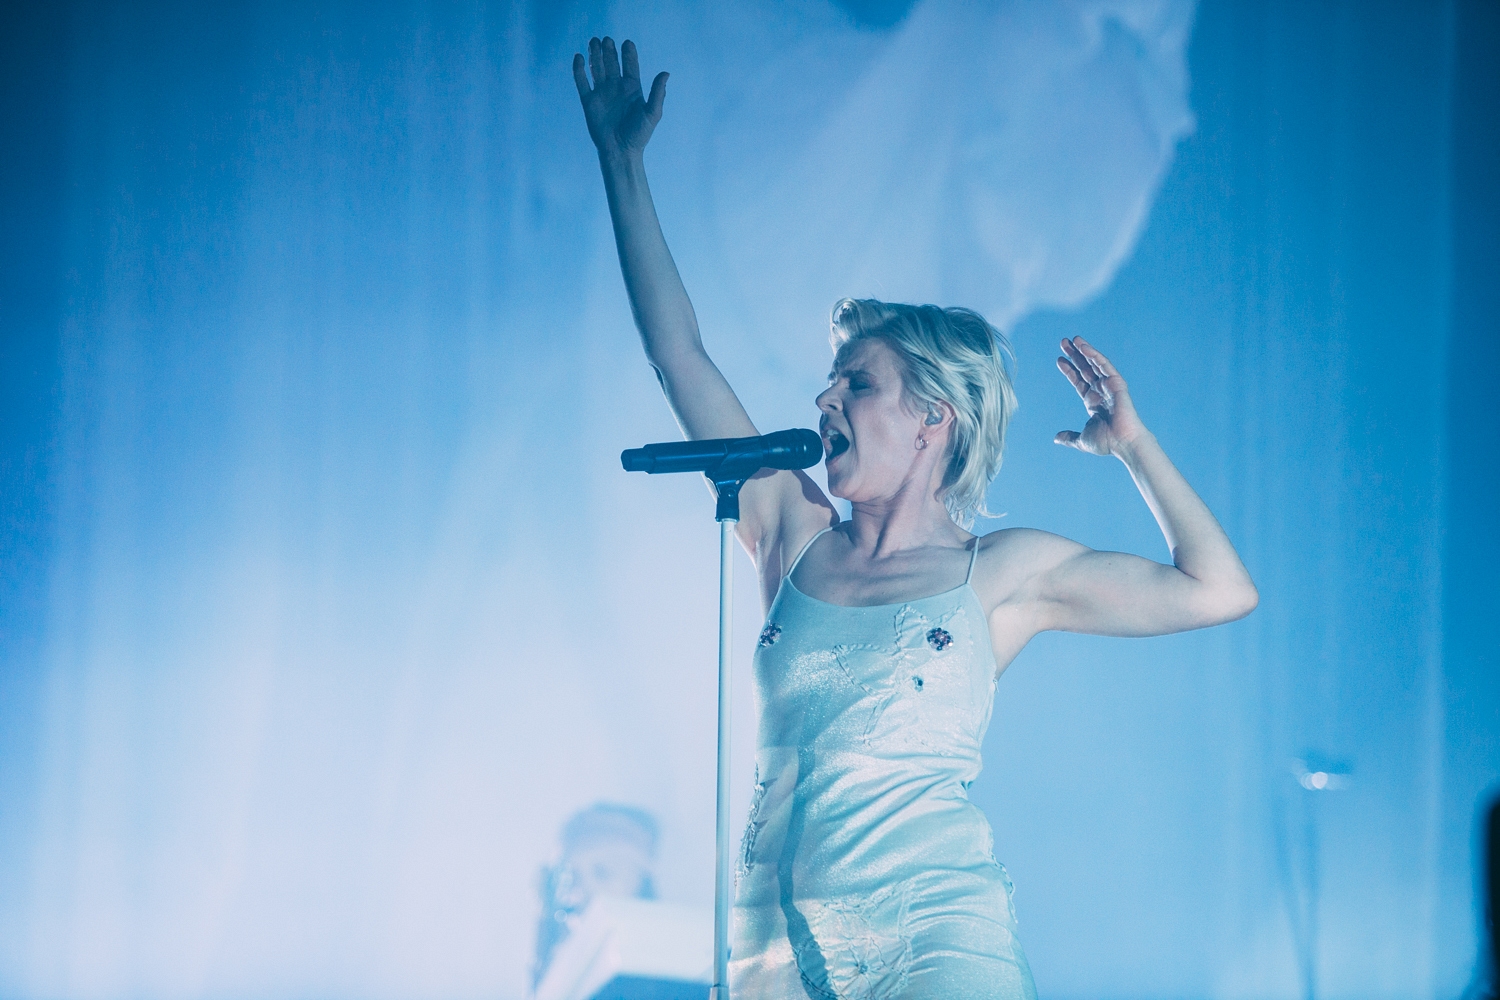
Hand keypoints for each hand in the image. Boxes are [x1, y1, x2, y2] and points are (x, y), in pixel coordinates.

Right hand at [573, 37, 667, 160]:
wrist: (620, 151)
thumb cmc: (639, 135)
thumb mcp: (652, 113)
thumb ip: (657, 93)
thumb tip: (665, 72)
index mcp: (632, 88)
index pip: (630, 65)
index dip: (628, 53)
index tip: (626, 43)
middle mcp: (616, 88)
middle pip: (611, 63)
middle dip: (608, 50)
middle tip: (607, 40)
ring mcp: (602, 93)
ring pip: (596, 68)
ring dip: (594, 54)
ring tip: (594, 41)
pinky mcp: (589, 101)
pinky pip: (582, 82)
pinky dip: (579, 69)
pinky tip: (579, 57)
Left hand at [1054, 337, 1148, 456]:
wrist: (1123, 442)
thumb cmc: (1107, 442)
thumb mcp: (1082, 439)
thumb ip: (1070, 437)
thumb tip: (1056, 438)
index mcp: (1093, 402)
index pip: (1079, 381)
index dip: (1069, 370)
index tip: (1059, 360)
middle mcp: (1101, 391)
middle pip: (1085, 369)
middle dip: (1074, 356)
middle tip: (1063, 342)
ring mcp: (1109, 386)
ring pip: (1094, 364)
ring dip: (1084, 350)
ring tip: (1072, 339)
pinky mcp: (1117, 383)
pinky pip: (1104, 365)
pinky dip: (1095, 355)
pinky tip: (1084, 347)